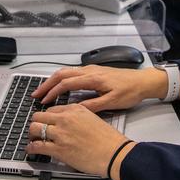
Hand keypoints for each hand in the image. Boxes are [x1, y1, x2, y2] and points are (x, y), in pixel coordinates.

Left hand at [27, 104, 134, 178]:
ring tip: (33, 139)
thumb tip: (67, 124)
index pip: (52, 109)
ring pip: (34, 128)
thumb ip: (78, 118)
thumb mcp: (93, 118)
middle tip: (36, 129)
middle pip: (39, 116)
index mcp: (75, 109)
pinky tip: (31, 149)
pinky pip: (37, 146)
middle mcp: (65, 119)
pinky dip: (31, 148)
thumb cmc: (108, 139)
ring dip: (31, 134)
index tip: (45, 121)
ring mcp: (61, 134)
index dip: (46, 117)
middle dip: (36, 123)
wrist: (114, 153)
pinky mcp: (58, 149)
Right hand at [32, 66, 166, 112]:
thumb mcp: (112, 102)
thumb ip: (92, 105)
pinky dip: (62, 79)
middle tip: (36, 94)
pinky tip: (60, 87)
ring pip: (66, 72)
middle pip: (62, 74)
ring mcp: (91, 69)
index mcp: (92, 78)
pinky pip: (73, 73)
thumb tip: (74, 110)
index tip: (43, 101)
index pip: (66, 83)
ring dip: (53, 81)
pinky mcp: (95, 71)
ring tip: (44, 91)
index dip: (52, 92)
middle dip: (47, 84)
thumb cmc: (130, 92)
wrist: (143, 81)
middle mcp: (89, 71)